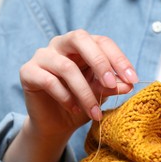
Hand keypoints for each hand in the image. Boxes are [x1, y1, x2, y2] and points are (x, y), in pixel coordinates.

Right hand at [4, 30, 137, 161]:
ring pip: (66, 67)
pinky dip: (65, 97)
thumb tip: (128, 85)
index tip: (132, 79)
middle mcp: (62, 44)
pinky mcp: (28, 71)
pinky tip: (75, 109)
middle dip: (100, 62)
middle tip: (111, 84)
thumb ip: (112, 86)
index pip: (102, 42)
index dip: (119, 59)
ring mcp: (43, 55)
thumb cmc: (82, 101)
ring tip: (94, 111)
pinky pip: (49, 80)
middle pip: (80, 39)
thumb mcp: (101, 93)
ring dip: (84, 92)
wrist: (57, 122)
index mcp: (83, 44)